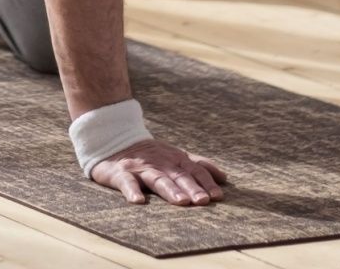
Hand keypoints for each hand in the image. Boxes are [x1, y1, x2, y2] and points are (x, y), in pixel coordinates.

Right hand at [90, 137, 226, 205]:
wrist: (115, 139)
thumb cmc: (150, 154)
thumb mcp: (176, 156)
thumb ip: (199, 165)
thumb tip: (224, 177)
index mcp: (174, 159)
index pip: (194, 169)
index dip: (206, 181)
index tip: (218, 195)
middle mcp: (160, 162)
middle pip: (178, 175)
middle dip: (192, 187)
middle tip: (203, 201)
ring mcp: (141, 167)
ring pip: (157, 178)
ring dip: (169, 189)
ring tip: (181, 201)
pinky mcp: (121, 173)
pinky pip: (127, 182)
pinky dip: (132, 191)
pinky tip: (138, 201)